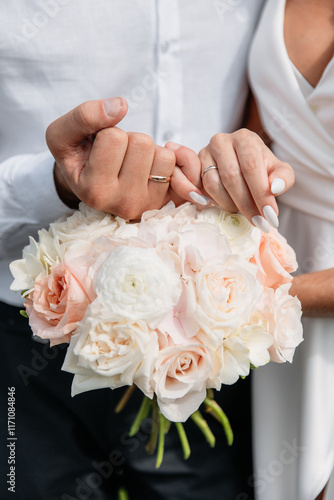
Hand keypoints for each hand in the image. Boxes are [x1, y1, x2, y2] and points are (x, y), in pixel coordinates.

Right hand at [46, 98, 206, 219]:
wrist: (92, 183)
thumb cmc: (77, 157)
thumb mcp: (62, 134)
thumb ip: (83, 116)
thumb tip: (121, 106)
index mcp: (94, 191)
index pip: (114, 137)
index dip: (107, 132)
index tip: (97, 149)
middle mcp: (123, 203)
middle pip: (143, 144)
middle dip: (131, 139)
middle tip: (118, 155)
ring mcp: (149, 205)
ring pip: (165, 155)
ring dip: (150, 150)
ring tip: (132, 162)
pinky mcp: (169, 202)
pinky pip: (186, 168)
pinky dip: (177, 157)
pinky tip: (158, 163)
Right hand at [198, 129, 294, 230]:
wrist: (239, 165)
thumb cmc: (260, 169)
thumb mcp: (278, 171)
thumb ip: (284, 178)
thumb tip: (274, 188)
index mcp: (245, 139)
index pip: (251, 166)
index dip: (260, 192)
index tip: (270, 215)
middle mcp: (222, 141)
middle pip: (231, 176)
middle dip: (247, 204)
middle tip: (258, 222)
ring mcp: (204, 153)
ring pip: (213, 184)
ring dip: (230, 204)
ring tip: (243, 212)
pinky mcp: (193, 168)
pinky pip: (201, 189)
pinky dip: (215, 202)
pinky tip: (228, 206)